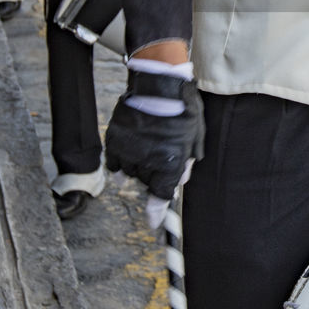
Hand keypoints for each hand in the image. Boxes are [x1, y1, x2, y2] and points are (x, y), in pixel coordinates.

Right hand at [106, 72, 203, 203]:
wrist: (159, 85)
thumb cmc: (183, 110)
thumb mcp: (194, 138)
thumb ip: (186, 163)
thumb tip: (179, 181)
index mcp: (170, 163)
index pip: (161, 196)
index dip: (156, 212)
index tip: (154, 223)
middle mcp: (148, 162)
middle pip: (147, 183)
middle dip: (154, 175)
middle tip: (160, 156)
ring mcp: (129, 152)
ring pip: (131, 174)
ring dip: (139, 167)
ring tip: (147, 147)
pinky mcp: (115, 142)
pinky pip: (115, 164)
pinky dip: (120, 164)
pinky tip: (128, 156)